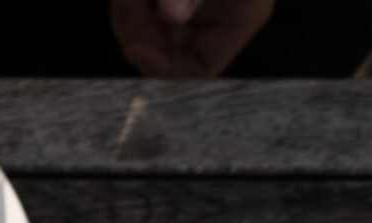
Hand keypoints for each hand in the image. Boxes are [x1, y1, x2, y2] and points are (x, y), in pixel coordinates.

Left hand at [110, 0, 276, 75]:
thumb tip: (171, 16)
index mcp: (242, 16)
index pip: (200, 66)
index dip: (163, 66)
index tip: (132, 48)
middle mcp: (215, 14)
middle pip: (164, 46)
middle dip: (136, 26)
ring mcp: (191, 2)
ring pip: (147, 26)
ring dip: (129, 8)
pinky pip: (143, 5)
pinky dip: (131, 0)